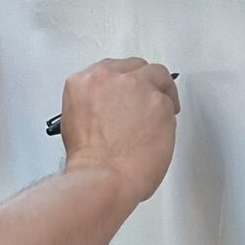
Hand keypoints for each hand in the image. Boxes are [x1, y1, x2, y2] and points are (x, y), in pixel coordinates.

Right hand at [56, 58, 178, 207]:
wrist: (103, 178)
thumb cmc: (90, 162)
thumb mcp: (75, 122)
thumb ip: (94, 105)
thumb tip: (110, 108)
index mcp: (84, 82)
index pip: (109, 69)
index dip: (122, 82)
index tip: (128, 92)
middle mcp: (109, 78)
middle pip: (134, 67)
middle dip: (142, 83)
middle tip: (147, 102)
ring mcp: (136, 87)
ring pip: (157, 75)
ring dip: (159, 93)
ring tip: (159, 114)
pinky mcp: (159, 102)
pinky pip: (169, 101)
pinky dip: (169, 114)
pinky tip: (164, 129)